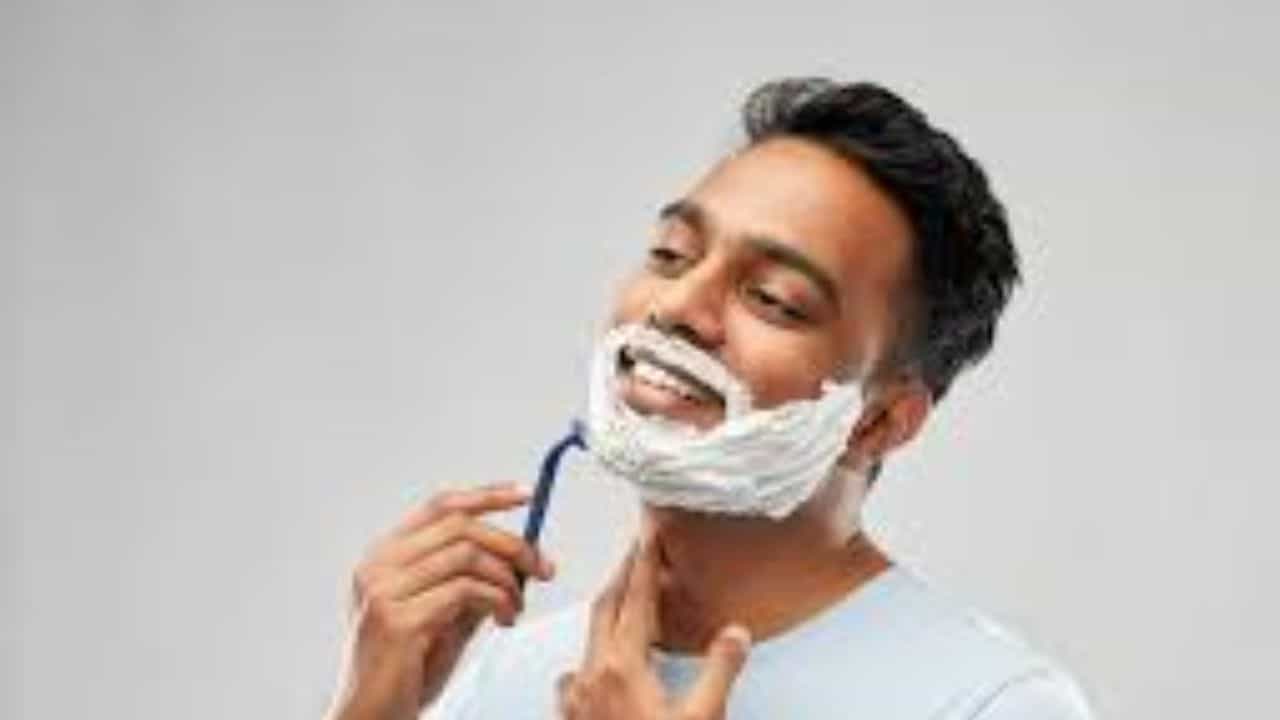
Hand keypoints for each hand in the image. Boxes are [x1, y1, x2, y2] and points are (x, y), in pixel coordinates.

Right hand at [325, 483, 555, 719]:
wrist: (372, 717)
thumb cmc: (408, 670)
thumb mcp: (445, 615)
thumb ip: (472, 581)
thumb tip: (520, 555)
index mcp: (385, 556)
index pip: (441, 506)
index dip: (487, 495)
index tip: (526, 494)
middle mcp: (378, 566)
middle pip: (460, 526)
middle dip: (512, 544)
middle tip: (542, 568)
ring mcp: (383, 591)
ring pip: (466, 555)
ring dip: (506, 579)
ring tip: (515, 608)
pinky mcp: (396, 619)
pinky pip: (464, 591)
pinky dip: (496, 600)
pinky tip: (504, 619)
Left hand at [556, 529, 750, 719]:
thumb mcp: (701, 718)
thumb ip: (719, 671)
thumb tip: (735, 633)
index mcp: (622, 668)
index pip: (637, 599)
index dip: (645, 562)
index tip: (649, 533)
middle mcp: (591, 675)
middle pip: (606, 607)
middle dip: (624, 575)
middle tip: (639, 552)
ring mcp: (576, 696)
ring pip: (590, 637)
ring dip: (610, 612)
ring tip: (629, 599)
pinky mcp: (570, 715)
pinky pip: (578, 670)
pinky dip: (597, 652)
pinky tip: (605, 659)